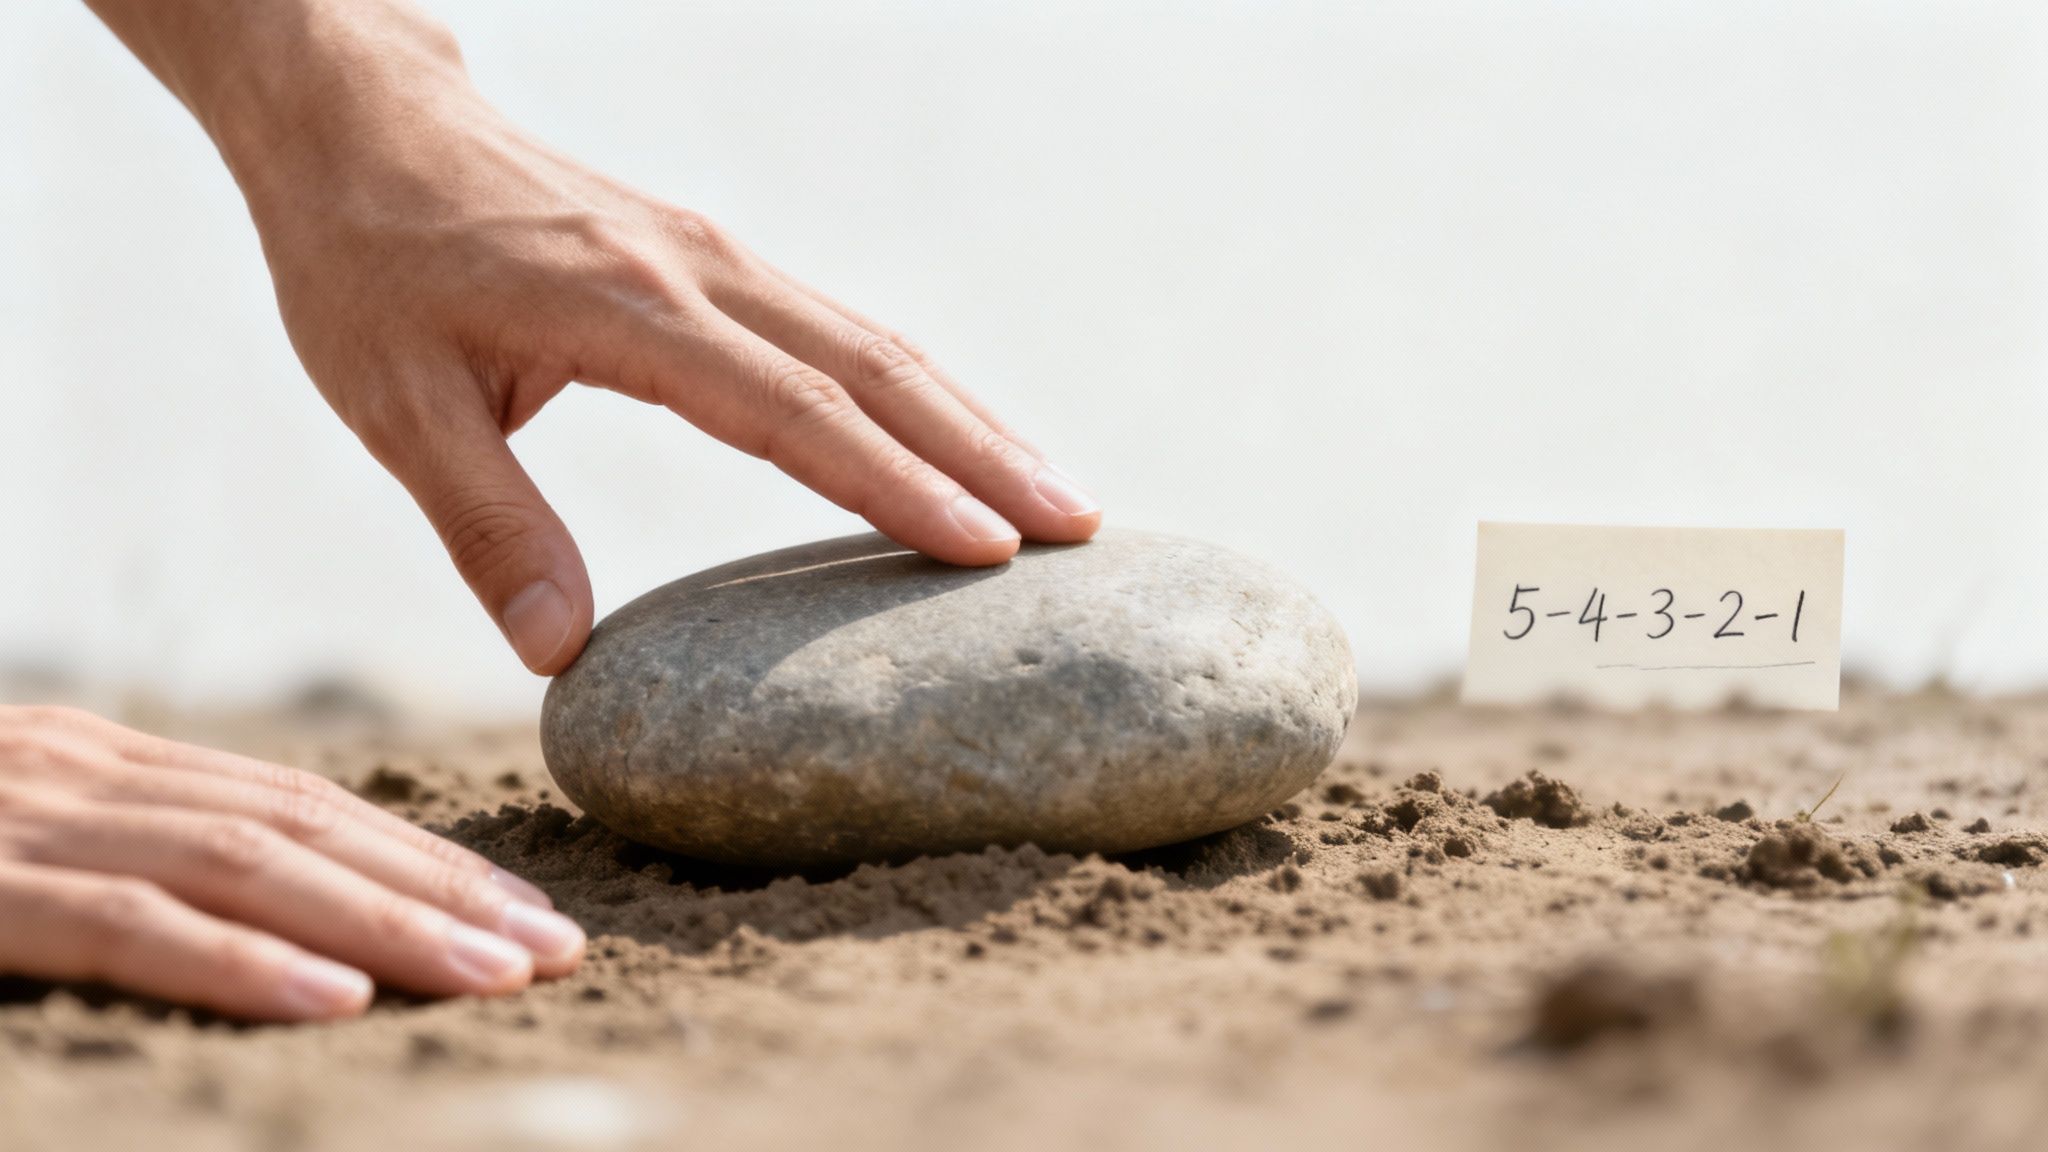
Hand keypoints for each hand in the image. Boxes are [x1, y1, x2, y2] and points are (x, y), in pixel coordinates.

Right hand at [0, 706, 583, 1020]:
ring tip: (495, 974)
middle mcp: (83, 773)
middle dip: (440, 891)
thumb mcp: (13, 845)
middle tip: (555, 947)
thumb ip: (121, 861)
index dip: (419, 860)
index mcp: (101, 763)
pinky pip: (127, 925)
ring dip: (385, 924)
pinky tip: (334, 998)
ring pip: (246, 865)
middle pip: (301, 826)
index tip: (522, 910)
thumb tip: (267, 922)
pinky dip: (240, 961)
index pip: (297, 805)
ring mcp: (31, 822)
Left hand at [88, 0, 1103, 674]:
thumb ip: (485, 526)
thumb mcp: (392, 403)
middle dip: (986, 451)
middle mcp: (696, 271)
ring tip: (1059, 495)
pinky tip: (958, 438)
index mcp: (625, 310)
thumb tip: (559, 655)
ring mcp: (717, 254)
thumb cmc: (367, 265)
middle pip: (875, 366)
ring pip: (875, 339)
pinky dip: (915, 391)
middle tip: (1082, 532)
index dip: (894, 486)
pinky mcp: (716, 256)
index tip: (988, 551)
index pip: (793, 412)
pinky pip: (840, 326)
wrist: (364, 123)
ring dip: (972, 417)